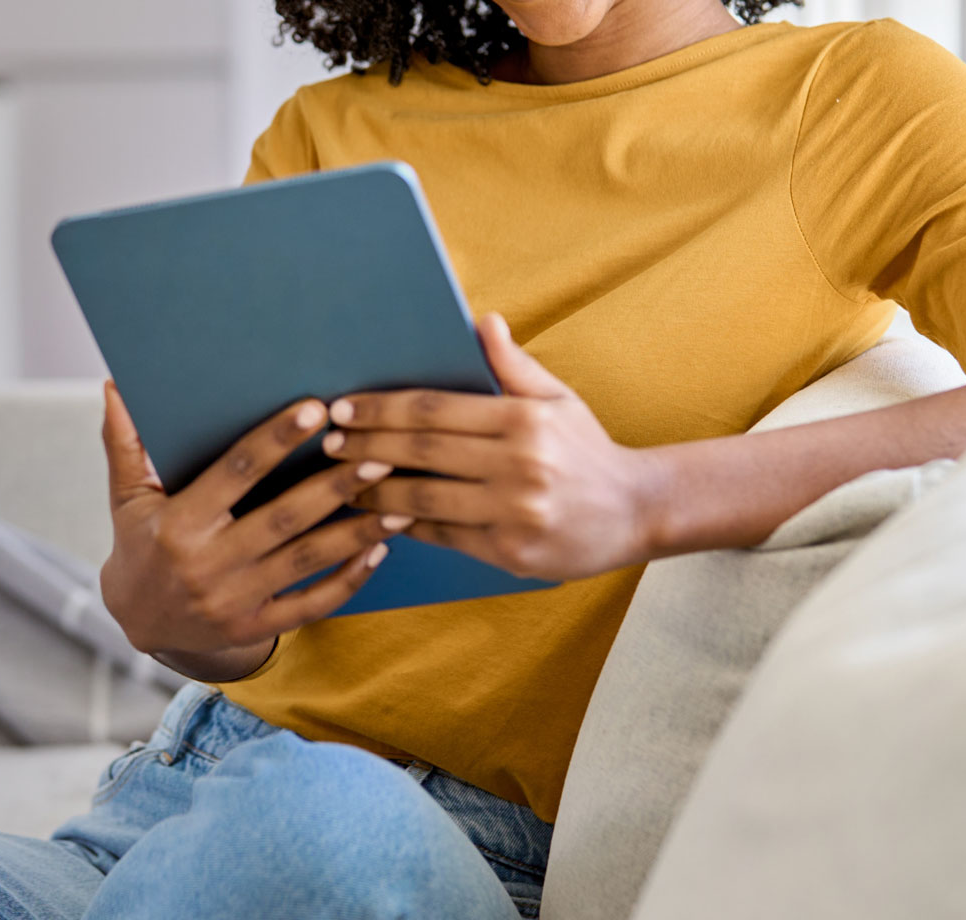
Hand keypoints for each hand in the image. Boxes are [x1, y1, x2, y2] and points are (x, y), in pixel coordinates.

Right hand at [97, 382, 410, 679]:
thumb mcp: (127, 496)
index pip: (235, 473)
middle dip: (335, 487)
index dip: (276, 440)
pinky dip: (348, 580)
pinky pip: (312, 604)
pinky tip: (378, 552)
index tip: (317, 410)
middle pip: (283, 518)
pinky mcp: (255, 627)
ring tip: (401, 503)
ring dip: (357, 532)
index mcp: (179, 523)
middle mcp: (208, 564)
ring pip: (307, 560)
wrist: (139, 623)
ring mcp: (235, 601)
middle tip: (380, 455)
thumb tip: (114, 384)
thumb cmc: (140, 544)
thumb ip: (124, 442)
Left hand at [324, 313, 660, 580]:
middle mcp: (520, 464)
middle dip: (367, 446)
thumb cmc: (587, 450)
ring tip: (340, 482)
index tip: (345, 408)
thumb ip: (513, 365)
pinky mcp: (511, 552)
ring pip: (425, 498)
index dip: (383, 409)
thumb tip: (482, 321)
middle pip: (422, 451)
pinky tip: (380, 516)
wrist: (636, 511)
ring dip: (374, 491)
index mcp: (524, 419)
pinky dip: (408, 525)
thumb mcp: (557, 399)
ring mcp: (515, 511)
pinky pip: (445, 535)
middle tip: (329, 443)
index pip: (435, 409)